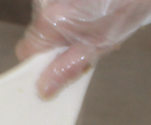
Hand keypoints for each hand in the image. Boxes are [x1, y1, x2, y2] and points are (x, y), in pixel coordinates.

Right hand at [17, 0, 150, 97]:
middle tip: (86, 53)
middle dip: (59, 51)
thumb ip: (67, 68)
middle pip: (39, 40)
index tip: (57, 73)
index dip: (40, 67)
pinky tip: (96, 19)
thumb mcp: (97, 45)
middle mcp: (45, 7)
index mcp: (49, 22)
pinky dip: (76, 22)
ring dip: (70, 37)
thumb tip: (44, 89)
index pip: (26, 54)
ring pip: (53, 28)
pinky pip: (62, 15)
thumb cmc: (124, 5)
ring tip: (97, 32)